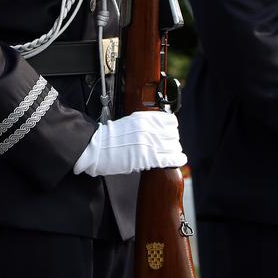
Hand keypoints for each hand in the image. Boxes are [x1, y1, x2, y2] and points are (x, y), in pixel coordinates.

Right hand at [72, 110, 186, 177]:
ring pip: (173, 146)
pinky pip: (169, 158)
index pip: (170, 120)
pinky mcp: (147, 158)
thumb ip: (145, 123)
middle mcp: (148, 129)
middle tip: (170, 145)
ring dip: (175, 150)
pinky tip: (180, 160)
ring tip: (174, 154)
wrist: (97, 148)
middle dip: (173, 140)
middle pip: (173, 134)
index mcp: (144, 118)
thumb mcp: (129, 122)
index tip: (172, 132)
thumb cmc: (110, 137)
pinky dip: (177, 159)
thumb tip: (159, 128)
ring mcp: (148, 143)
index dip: (172, 127)